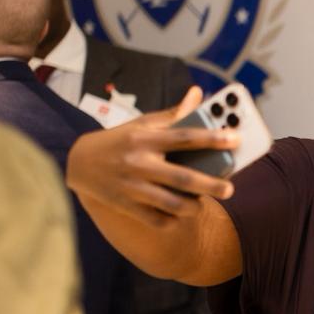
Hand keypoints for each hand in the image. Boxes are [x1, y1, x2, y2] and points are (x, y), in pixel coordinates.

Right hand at [65, 86, 241, 227]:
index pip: (184, 137)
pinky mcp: (125, 205)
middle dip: (210, 185)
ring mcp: (132, 186)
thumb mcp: (142, 123)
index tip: (235, 139)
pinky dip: (170, 220)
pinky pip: (154, 219)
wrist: (78, 161)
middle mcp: (140, 162)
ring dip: (192, 207)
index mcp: (146, 138)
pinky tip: (179, 215)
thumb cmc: (120, 140)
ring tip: (202, 204)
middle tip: (230, 189)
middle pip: (182, 177)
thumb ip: (173, 113)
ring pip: (170, 203)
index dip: (212, 138)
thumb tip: (198, 93)